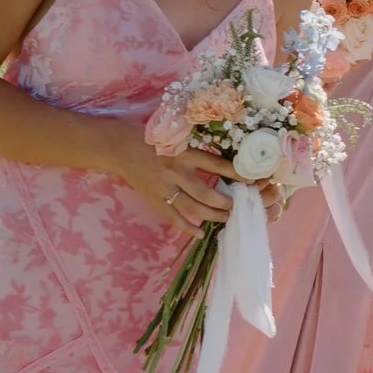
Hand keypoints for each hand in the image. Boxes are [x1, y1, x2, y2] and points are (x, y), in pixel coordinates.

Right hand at [110, 132, 239, 229]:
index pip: (217, 165)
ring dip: (212, 216)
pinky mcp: (154, 199)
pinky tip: (200, 233)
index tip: (253, 181)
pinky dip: (187, 227)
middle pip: (206, 193)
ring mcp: (164, 188)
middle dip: (225, 203)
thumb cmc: (152, 139)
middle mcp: (175, 172)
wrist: (119, 147)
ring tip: (226, 218)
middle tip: (239, 206)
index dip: (237, 174)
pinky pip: (173, 218)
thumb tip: (227, 162)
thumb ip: (198, 151)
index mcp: (185, 153)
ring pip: (192, 208)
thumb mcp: (178, 139)